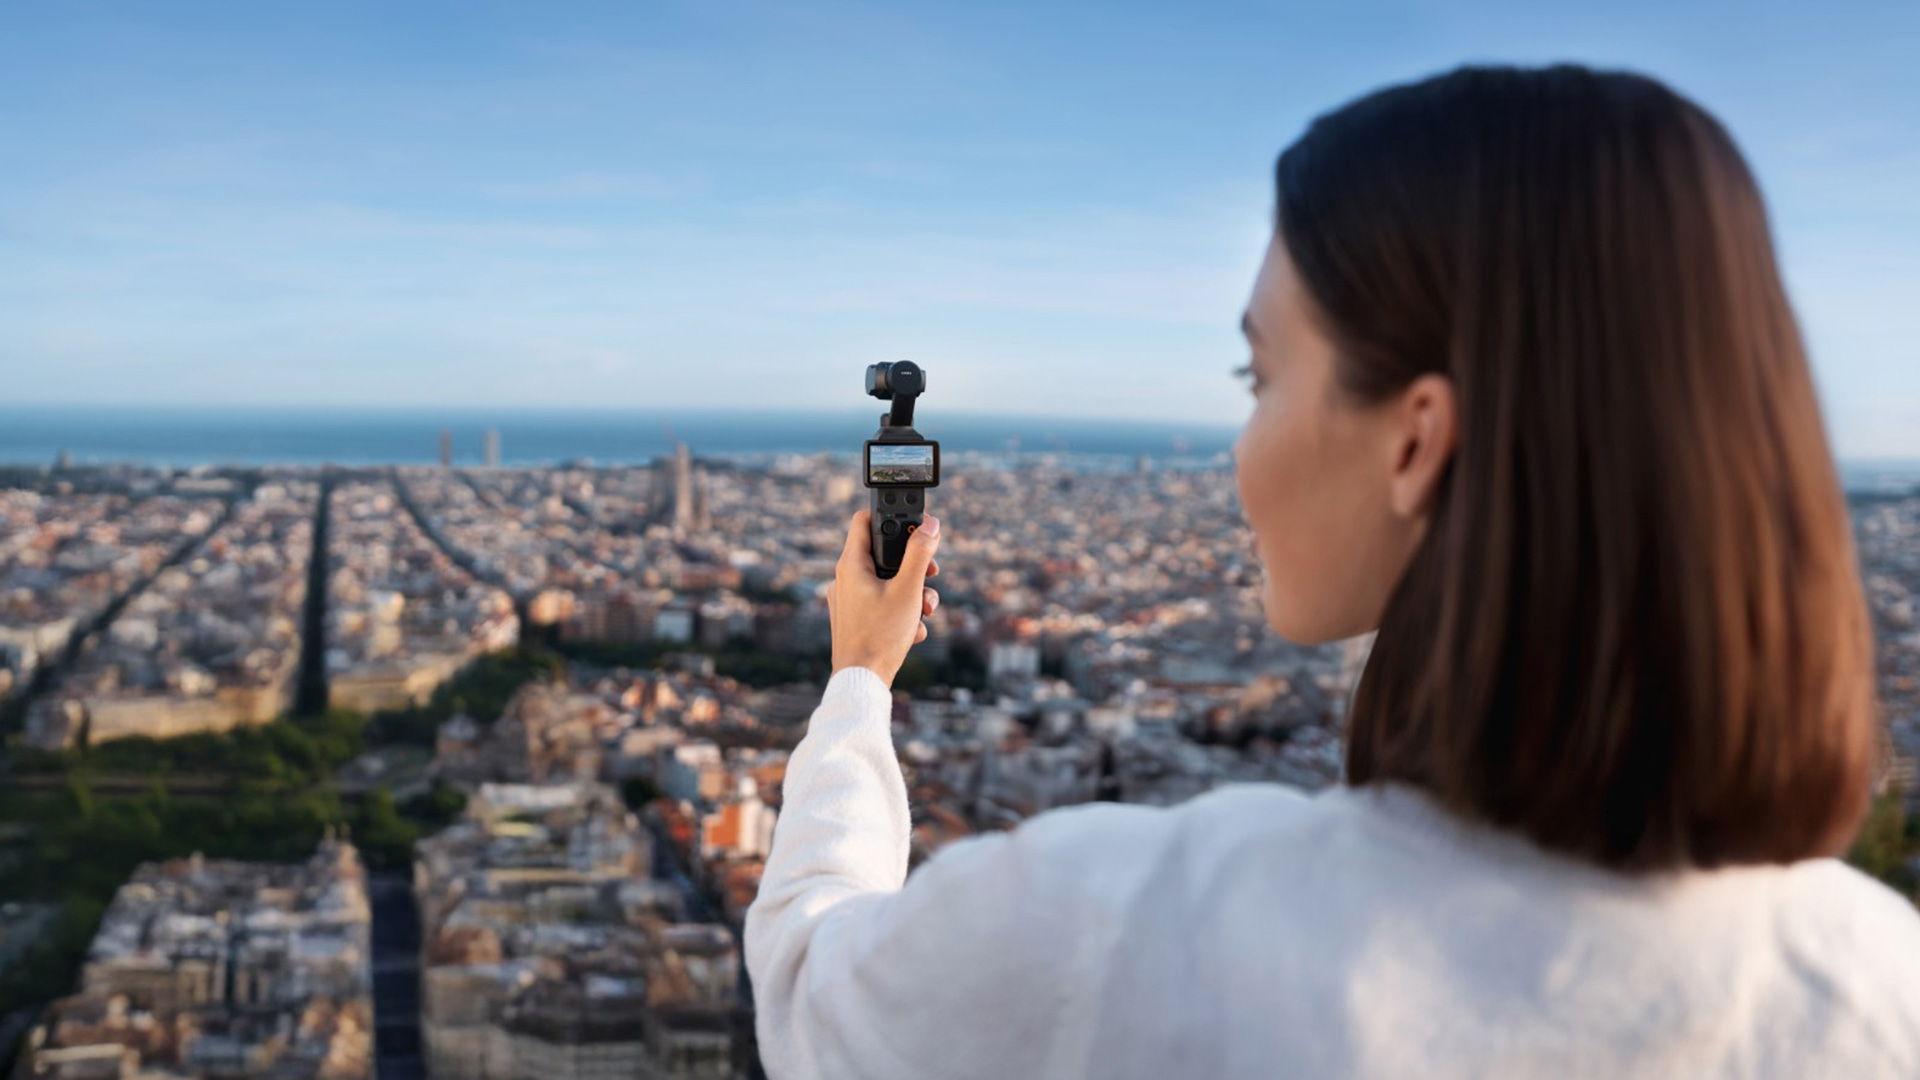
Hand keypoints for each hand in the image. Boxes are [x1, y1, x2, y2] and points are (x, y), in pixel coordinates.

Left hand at [826, 509, 941, 685]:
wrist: (861, 681)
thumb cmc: (881, 635)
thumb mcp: (908, 590)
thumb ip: (920, 554)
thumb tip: (931, 524)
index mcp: (851, 564)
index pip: (865, 520)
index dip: (892, 517)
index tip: (916, 528)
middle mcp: (845, 578)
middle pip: (883, 553)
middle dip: (913, 565)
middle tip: (930, 575)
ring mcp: (848, 599)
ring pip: (886, 581)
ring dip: (912, 592)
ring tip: (924, 610)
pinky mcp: (854, 618)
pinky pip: (881, 603)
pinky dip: (900, 611)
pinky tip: (911, 630)